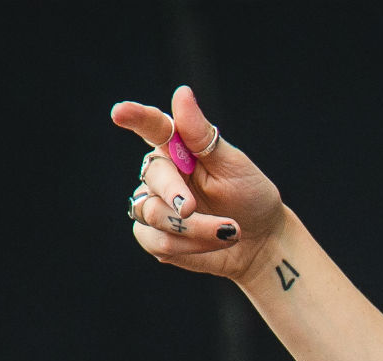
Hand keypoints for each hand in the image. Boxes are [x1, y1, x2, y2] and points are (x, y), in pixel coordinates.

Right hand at [111, 86, 286, 282]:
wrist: (261, 243)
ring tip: (230, 231)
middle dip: (175, 193)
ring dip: (194, 227)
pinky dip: (188, 247)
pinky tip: (215, 243)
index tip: (120, 112)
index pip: (153, 127)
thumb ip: (202, 135)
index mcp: (177, 147)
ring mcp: (154, 205)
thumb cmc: (250, 197)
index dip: (136, 118)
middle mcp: (161, 173)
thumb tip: (181, 92)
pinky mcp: (155, 237)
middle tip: (194, 207)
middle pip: (153, 175)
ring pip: (152, 213)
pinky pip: (156, 241)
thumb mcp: (233, 164)